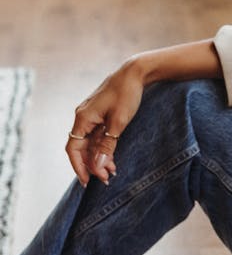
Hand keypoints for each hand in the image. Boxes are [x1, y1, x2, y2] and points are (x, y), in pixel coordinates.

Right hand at [66, 58, 145, 185]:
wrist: (135, 73)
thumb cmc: (127, 94)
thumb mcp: (118, 122)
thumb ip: (107, 145)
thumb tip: (97, 166)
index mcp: (83, 118)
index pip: (73, 148)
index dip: (78, 166)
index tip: (88, 181)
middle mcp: (83, 117)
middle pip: (82, 148)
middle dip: (92, 165)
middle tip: (106, 179)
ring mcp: (91, 116)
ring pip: (90, 143)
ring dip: (99, 158)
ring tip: (112, 171)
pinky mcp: (100, 115)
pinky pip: (97, 135)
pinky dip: (103, 147)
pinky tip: (112, 158)